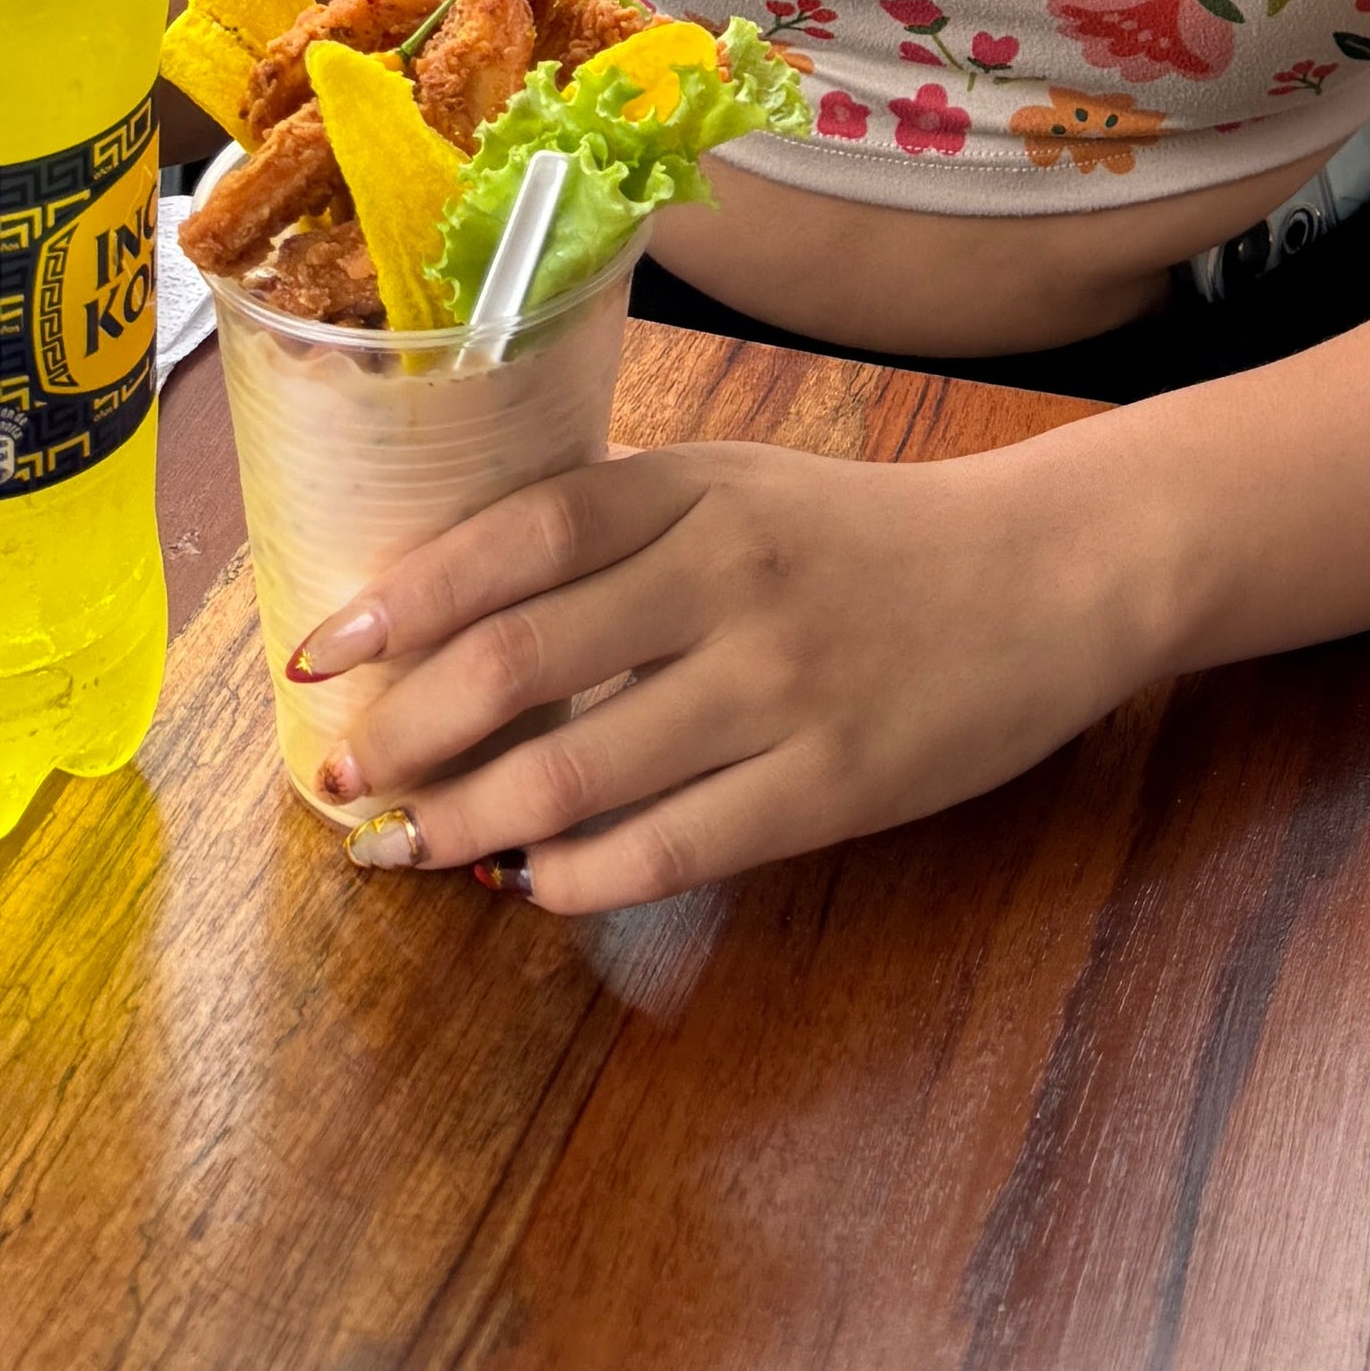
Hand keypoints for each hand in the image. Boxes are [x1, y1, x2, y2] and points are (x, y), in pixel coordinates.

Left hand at [296, 437, 1147, 910]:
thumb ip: (623, 526)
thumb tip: (465, 599)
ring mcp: (778, 686)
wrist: (1047, 576)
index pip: (518, 535)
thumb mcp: (743, 485)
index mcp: (697, 488)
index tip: (322, 654)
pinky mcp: (826, 786)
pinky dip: (578, 876)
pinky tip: (538, 885)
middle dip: (411, 730)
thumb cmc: (869, 536)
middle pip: (523, 660)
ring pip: (579, 772)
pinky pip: (668, 848)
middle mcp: (727, 577)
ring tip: (412, 845)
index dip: (405, 598)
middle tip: (349, 777)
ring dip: (471, 821)